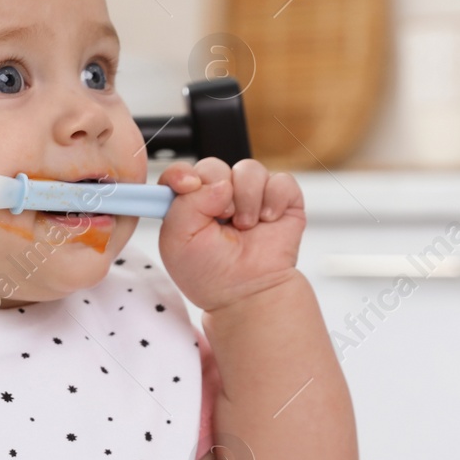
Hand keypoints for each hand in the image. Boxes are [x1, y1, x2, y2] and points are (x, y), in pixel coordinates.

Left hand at [156, 158, 305, 312]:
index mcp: (190, 203)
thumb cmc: (210, 273)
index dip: (181, 173)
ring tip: (245, 226)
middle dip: (218, 190)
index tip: (187, 185)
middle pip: (215, 166)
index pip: (181, 172)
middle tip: (223, 218)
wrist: (247, 293)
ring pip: (249, 169)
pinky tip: (267, 221)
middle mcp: (219, 196)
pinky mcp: (282, 201)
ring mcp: (252, 196)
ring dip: (247, 198)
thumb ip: (185, 204)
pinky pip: (281, 180)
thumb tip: (221, 184)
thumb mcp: (178, 241)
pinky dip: (274, 200)